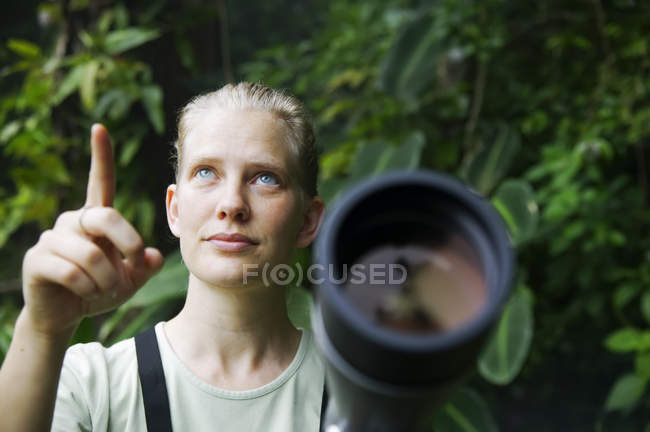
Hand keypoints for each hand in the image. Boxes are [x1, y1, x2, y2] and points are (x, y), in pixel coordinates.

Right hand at [21, 124, 163, 337]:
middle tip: (134, 265)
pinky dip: (89, 289)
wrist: (65, 316)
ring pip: (91, 255)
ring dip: (107, 279)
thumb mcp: (130, 280)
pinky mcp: (37, 260)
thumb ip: (145, 267)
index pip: (99, 182)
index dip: (101, 157)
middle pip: (107, 217)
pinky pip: (72, 272)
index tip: (100, 128)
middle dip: (129, 243)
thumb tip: (154, 256)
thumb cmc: (98, 290)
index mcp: (96, 219)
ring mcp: (52, 238)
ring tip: (102, 289)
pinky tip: (84, 294)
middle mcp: (73, 221)